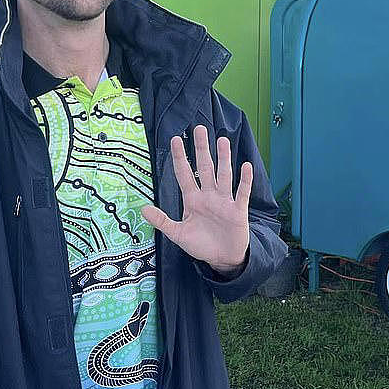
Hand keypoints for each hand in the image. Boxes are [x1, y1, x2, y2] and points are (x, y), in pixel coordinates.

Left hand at [141, 125, 252, 273]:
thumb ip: (162, 221)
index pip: (184, 174)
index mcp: (192, 200)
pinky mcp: (238, 210)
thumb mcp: (178, 234)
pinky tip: (245, 166)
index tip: (175, 140)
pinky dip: (244, 180)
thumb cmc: (201, 245)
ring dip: (224, 159)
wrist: (223, 259)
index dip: (180, 157)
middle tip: (199, 129)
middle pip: (204, 168)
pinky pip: (241, 193)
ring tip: (222, 141)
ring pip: (223, 175)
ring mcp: (224, 201)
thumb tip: (143, 209)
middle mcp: (208, 196)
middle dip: (201, 149)